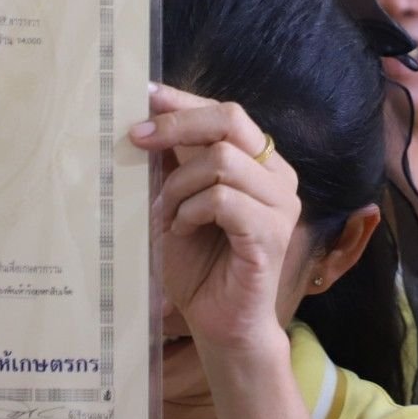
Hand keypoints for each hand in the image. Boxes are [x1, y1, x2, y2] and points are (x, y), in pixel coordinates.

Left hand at [131, 86, 299, 358]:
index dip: (184, 101)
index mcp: (260, 163)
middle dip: (178, 125)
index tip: (144, 95)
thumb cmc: (198, 264)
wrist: (218, 322)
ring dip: (179, 186)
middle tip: (137, 140)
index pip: (227, 113)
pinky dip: (191, 212)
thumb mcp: (176, 202)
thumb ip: (173, 164)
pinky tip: (182, 231)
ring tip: (168, 216)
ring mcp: (280, 203)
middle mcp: (278, 176)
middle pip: (229, 120)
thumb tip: (145, 118)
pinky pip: (223, 200)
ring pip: (221, 161)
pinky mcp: (271, 233)